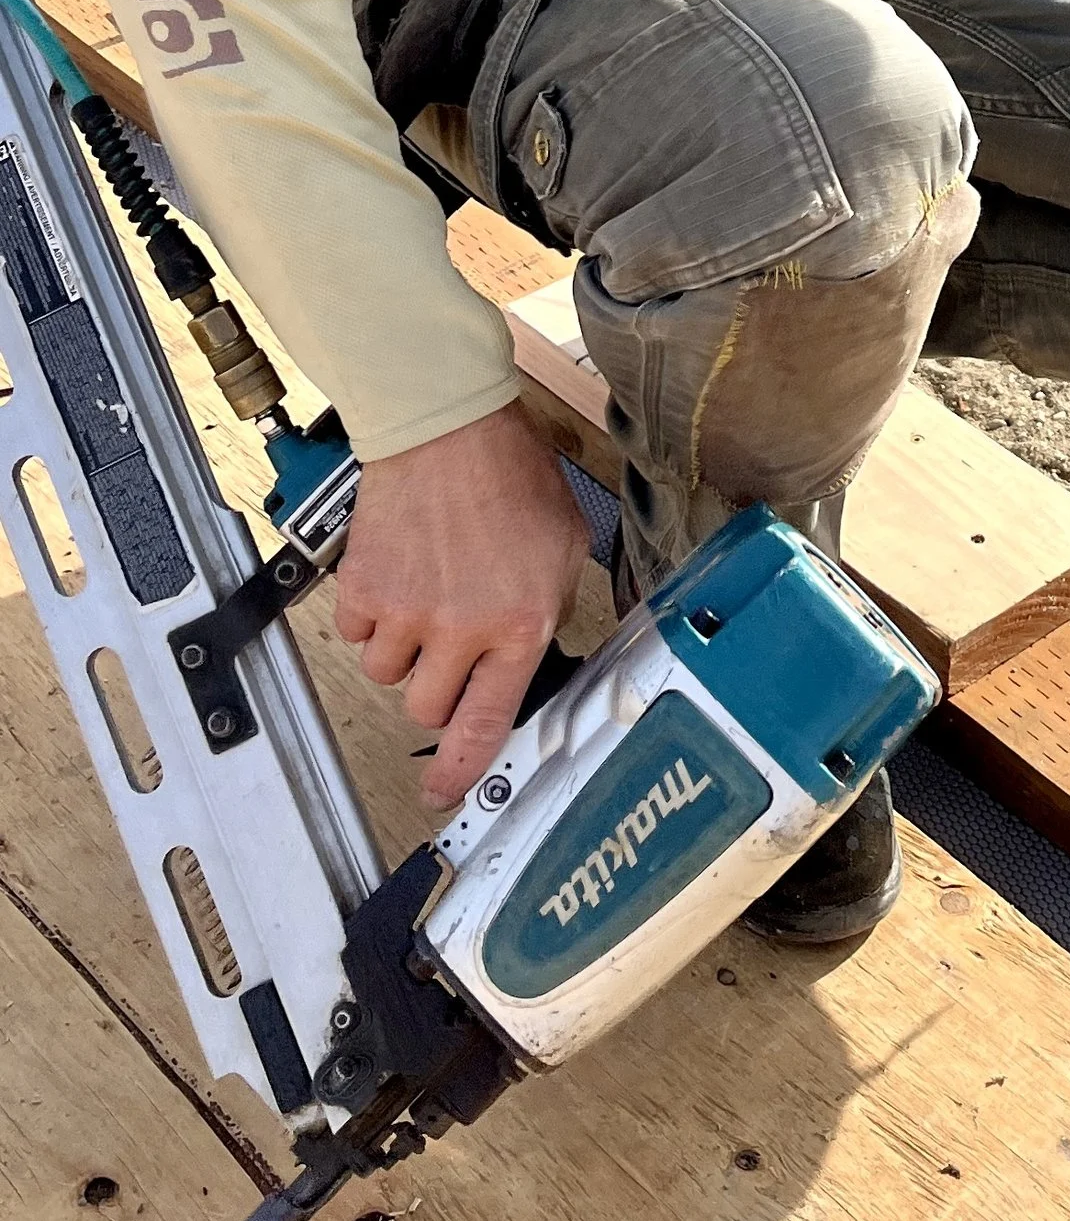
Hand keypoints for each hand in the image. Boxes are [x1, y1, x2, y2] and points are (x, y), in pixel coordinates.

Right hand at [334, 402, 586, 808]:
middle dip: (437, 685)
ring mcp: (406, 613)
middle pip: (428, 708)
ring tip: (426, 594)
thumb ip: (549, 610)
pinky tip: (398, 574)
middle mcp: (461, 629)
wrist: (447, 427)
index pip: (487, 724)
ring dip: (403, 650)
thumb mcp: (563, 547)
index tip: (445, 793)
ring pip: (386, 676)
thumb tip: (537, 656)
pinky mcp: (362, 591)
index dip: (463, 772)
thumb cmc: (511, 476)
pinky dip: (371, 617)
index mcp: (520, 625)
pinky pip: (356, 637)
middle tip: (450, 642)